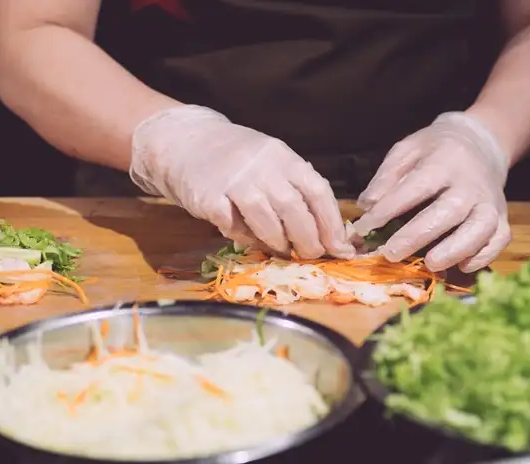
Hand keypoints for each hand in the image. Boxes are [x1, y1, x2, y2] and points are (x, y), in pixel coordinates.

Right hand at [129, 105, 354, 258]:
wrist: (188, 141)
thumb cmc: (239, 159)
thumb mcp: (273, 162)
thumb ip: (297, 190)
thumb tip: (331, 233)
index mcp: (284, 158)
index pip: (318, 192)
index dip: (332, 224)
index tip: (341, 248)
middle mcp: (263, 167)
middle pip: (294, 211)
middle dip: (309, 240)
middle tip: (312, 255)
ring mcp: (235, 182)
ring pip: (267, 222)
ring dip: (279, 243)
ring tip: (283, 251)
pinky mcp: (209, 198)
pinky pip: (234, 227)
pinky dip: (245, 239)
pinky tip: (249, 240)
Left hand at [352, 112, 509, 272]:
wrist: (481, 143)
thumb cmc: (436, 151)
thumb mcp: (407, 151)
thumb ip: (386, 177)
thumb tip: (367, 206)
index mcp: (443, 162)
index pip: (415, 188)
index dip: (388, 209)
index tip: (364, 227)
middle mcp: (470, 184)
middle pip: (449, 211)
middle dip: (418, 235)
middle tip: (391, 254)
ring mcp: (489, 202)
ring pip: (480, 228)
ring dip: (455, 249)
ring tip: (430, 264)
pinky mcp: (501, 218)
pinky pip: (499, 239)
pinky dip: (484, 255)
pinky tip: (462, 265)